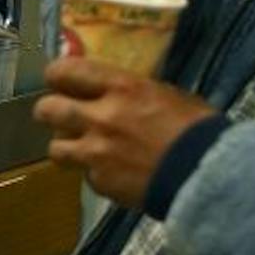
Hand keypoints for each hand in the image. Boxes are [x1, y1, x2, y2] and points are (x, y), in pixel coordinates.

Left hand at [34, 58, 217, 208]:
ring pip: (54, 148)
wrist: (208, 177)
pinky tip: (115, 174)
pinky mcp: (100, 182)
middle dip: (50, 111)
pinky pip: (85, 176)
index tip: (59, 81)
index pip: (64, 71)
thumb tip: (116, 91)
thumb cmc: (197, 129)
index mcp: (120, 87)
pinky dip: (96, 174)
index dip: (56, 76)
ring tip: (82, 150)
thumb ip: (133, 92)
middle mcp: (100, 117)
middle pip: (46, 109)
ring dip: (66, 147)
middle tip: (61, 115)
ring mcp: (95, 153)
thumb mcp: (167, 95)